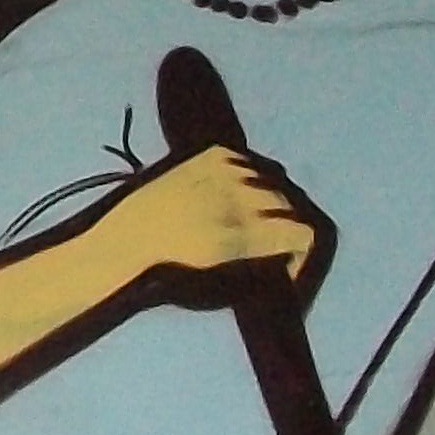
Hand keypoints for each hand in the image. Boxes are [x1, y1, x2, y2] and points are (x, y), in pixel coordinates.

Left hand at [105, 146, 317, 300]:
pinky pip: (252, 163)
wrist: (127, 236)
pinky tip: (239, 197)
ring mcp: (225, 167)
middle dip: (290, 229)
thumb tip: (295, 255)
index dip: (306, 255)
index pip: (308, 233)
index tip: (291, 269)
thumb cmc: (175, 269)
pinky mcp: (212, 152)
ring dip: (272, 202)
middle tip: (277, 246)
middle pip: (294, 206)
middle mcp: (236, 194)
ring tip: (256, 221)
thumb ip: (267, 264)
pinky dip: (253, 180)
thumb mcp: (225, 283)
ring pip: (277, 180)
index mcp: (243, 234)